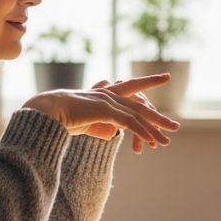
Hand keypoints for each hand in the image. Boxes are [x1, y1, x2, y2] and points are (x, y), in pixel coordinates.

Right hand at [23, 74, 180, 152]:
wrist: (46, 111)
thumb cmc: (62, 117)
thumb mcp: (87, 123)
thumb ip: (101, 126)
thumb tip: (114, 134)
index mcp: (104, 95)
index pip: (131, 89)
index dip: (147, 85)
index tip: (162, 79)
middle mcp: (109, 95)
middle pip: (140, 104)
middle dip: (158, 116)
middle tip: (174, 125)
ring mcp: (108, 101)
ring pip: (138, 115)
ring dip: (154, 128)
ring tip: (168, 139)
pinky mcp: (106, 111)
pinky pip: (130, 122)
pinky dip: (142, 131)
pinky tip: (152, 140)